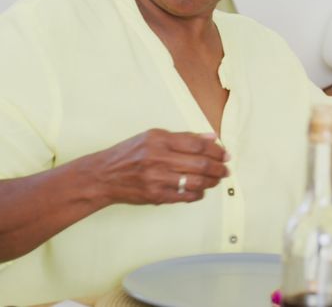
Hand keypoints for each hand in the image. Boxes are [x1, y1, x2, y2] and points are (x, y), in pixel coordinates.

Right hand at [87, 129, 229, 205]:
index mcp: (159, 140)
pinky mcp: (155, 195)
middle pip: (200, 164)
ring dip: (212, 182)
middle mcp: (158, 158)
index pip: (197, 145)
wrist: (103, 175)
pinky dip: (197, 194)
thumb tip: (211, 138)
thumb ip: (183, 138)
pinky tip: (201, 190)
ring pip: (196, 182)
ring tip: (216, 180)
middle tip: (226, 170)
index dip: (216, 150)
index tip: (225, 154)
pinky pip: (185, 196)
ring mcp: (157, 178)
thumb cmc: (129, 154)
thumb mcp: (152, 137)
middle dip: (219, 168)